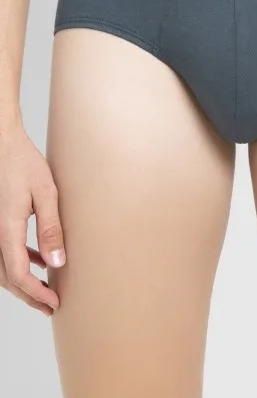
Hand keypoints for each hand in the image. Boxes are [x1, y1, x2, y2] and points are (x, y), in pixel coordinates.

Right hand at [0, 121, 65, 315]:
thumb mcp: (46, 194)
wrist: (4, 144)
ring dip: (24, 281)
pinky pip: (7, 251)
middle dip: (29, 295)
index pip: (18, 275)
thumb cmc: (24, 163)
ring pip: (4, 267)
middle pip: (8, 277)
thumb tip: (57, 263)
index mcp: (7, 229)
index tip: (54, 303)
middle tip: (50, 306)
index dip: (35, 293)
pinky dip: (21, 262)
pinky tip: (40, 260)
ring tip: (46, 290)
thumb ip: (51, 229)